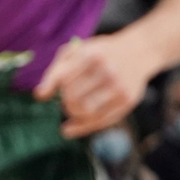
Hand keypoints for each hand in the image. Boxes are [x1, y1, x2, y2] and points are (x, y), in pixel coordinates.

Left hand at [33, 33, 159, 138]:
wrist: (139, 51)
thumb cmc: (101, 53)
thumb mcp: (76, 52)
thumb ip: (56, 72)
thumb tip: (40, 95)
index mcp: (92, 55)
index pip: (63, 81)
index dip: (55, 89)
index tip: (52, 92)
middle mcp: (107, 71)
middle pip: (72, 98)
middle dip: (65, 102)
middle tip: (66, 99)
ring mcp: (119, 87)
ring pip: (84, 112)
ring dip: (72, 114)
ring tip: (72, 108)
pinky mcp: (127, 101)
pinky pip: (100, 121)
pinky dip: (81, 128)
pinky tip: (70, 128)